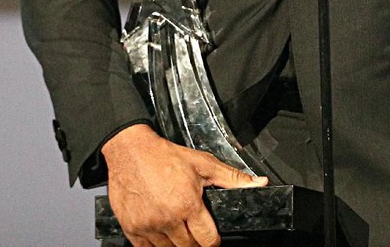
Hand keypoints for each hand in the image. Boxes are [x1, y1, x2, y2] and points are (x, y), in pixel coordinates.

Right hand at [101, 123, 267, 246]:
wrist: (131, 152)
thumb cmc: (165, 157)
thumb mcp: (203, 163)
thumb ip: (232, 178)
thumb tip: (258, 183)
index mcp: (188, 204)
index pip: (208, 241)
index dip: (213, 241)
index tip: (211, 236)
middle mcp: (168, 219)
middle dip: (195, 241)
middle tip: (194, 228)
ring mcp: (149, 227)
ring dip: (176, 243)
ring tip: (178, 227)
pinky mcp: (132, 230)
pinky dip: (156, 245)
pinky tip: (161, 231)